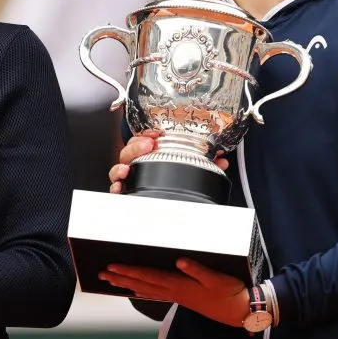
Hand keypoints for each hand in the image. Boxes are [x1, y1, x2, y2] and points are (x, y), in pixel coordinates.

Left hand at [100, 258, 249, 326]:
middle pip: (141, 283)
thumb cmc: (229, 292)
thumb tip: (179, 260)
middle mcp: (174, 291)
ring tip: (110, 281)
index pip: (148, 276)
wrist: (240, 311)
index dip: (129, 271)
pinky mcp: (183, 297)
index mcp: (179, 284)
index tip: (112, 266)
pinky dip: (142, 291)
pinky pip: (156, 294)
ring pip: (145, 289)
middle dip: (120, 278)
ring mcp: (177, 296)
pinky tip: (135, 291)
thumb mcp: (216, 278)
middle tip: (101, 274)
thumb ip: (198, 269)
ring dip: (127, 284)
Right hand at [108, 130, 228, 193]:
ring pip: (119, 168)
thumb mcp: (192, 166)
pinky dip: (116, 187)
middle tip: (147, 145)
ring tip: (127, 168)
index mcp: (150, 153)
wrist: (169, 205)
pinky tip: (120, 186)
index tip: (155, 133)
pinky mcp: (127, 193)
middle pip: (129, 151)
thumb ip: (205, 163)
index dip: (146, 134)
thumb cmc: (175, 175)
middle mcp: (138, 164)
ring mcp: (131, 178)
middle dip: (136, 146)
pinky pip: (116, 188)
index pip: (142, 139)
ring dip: (121, 166)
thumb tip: (221, 160)